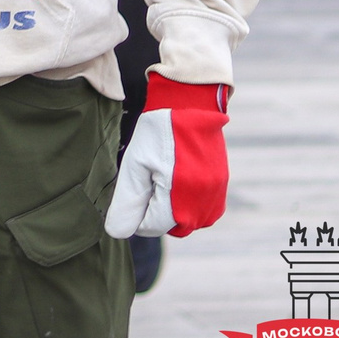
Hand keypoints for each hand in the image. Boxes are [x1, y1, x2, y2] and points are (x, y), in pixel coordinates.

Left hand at [106, 74, 230, 238]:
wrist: (188, 105)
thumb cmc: (157, 133)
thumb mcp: (135, 166)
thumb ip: (127, 202)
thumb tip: (116, 232)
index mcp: (181, 200)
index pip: (151, 227)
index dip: (134, 213)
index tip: (130, 191)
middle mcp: (203, 203)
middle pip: (171, 227)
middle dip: (154, 212)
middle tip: (144, 182)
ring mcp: (216, 196)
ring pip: (189, 221)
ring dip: (172, 209)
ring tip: (160, 178)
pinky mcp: (222, 187)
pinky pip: (204, 210)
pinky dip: (189, 204)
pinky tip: (176, 180)